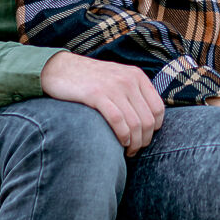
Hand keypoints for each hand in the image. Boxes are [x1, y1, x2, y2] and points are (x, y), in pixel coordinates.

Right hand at [40, 52, 164, 155]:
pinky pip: (118, 121)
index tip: (146, 137)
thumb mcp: (118, 78)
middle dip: (144, 140)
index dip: (155, 128)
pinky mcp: (96, 95)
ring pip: (135, 123)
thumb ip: (133, 92)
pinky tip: (120, 143)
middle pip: (148, 119)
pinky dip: (122, 136)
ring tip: (128, 151)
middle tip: (136, 150)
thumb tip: (148, 120)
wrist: (61, 68)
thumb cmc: (90, 79)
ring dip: (134, 143)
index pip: (158, 108)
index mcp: (137, 76)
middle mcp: (129, 80)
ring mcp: (113, 87)